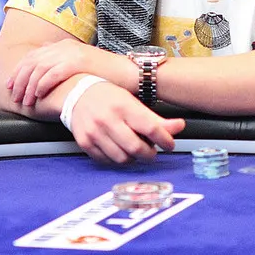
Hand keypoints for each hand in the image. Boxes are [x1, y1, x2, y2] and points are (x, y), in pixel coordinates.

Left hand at [7, 40, 134, 106]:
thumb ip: (63, 70)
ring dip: (29, 86)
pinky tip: (38, 95)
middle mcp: (64, 47)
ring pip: (39, 69)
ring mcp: (71, 53)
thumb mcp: (81, 69)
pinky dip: (42, 85)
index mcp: (63, 47)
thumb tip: (46, 81)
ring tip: (25, 101)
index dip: (18, 72)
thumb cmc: (106, 77)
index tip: (11, 86)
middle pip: (32, 62)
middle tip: (14, 96)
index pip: (32, 57)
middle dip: (19, 80)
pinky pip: (52, 73)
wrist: (129, 74)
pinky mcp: (78, 61)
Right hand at [68, 81, 185, 163]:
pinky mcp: (85, 143)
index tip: (169, 144)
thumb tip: (179, 127)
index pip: (151, 128)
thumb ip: (155, 118)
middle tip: (152, 151)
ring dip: (134, 158)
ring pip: (122, 159)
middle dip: (150, 154)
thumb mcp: (133, 102)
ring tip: (135, 149)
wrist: (76, 93)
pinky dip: (117, 159)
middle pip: (137, 148)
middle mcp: (108, 119)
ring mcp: (94, 132)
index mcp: (123, 106)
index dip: (165, 140)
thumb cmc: (108, 97)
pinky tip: (120, 150)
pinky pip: (107, 161)